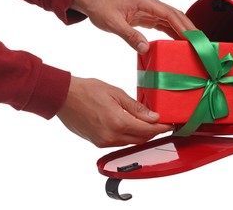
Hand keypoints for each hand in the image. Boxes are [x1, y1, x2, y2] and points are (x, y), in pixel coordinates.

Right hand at [57, 76, 172, 147]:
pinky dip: (128, 136)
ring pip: (130, 141)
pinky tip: (131, 127)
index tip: (170, 124)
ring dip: (141, 135)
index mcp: (118, 122)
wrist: (63, 97)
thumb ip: (136, 107)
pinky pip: (119, 142)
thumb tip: (153, 117)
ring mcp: (103, 141)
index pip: (148, 130)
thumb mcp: (116, 93)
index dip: (161, 128)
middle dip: (153, 132)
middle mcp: (111, 136)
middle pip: (141, 138)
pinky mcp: (97, 143)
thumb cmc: (87, 90)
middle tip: (162, 124)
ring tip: (149, 124)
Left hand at [71, 0, 196, 53]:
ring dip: (182, 30)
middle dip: (188, 28)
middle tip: (199, 42)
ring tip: (192, 43)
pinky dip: (173, 32)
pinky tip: (178, 41)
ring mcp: (150, 9)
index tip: (192, 37)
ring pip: (172, 19)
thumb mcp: (113, 24)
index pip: (169, 14)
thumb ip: (130, 36)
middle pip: (175, 15)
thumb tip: (145, 48)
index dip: (183, 26)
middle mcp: (150, 4)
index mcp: (145, 2)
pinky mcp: (147, 16)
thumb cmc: (101, 9)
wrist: (93, 3)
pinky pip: (164, 24)